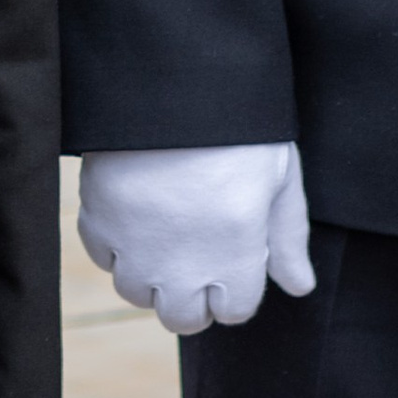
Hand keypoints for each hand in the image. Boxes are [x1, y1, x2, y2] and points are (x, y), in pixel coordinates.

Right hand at [76, 143, 315, 333]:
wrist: (172, 79)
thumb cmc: (238, 125)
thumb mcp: (280, 177)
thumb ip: (288, 238)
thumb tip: (299, 287)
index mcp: (235, 255)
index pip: (234, 311)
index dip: (237, 286)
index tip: (233, 257)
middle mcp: (183, 264)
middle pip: (182, 318)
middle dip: (193, 296)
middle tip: (197, 253)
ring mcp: (135, 247)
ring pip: (137, 293)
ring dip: (152, 273)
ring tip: (164, 231)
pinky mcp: (98, 220)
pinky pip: (102, 257)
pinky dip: (116, 244)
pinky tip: (135, 212)